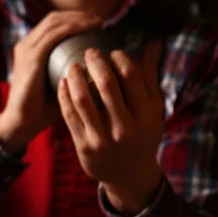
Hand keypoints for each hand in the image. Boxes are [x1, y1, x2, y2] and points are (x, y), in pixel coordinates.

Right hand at [0, 11, 101, 152]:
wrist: (22, 122)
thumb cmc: (44, 109)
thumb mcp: (62, 85)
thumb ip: (76, 74)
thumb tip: (104, 67)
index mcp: (31, 49)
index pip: (54, 24)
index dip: (75, 19)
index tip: (97, 23)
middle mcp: (26, 45)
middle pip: (54, 18)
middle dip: (79, 14)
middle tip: (100, 19)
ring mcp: (27, 49)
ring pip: (54, 22)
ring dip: (78, 18)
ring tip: (97, 22)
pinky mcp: (31, 57)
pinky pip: (53, 35)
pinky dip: (71, 28)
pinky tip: (87, 29)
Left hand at [57, 43, 163, 214]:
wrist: (128, 175)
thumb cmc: (142, 135)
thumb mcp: (153, 110)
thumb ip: (150, 77)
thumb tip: (154, 42)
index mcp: (146, 117)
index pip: (131, 77)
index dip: (119, 59)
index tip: (112, 52)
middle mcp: (125, 129)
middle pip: (106, 85)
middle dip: (95, 62)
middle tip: (89, 52)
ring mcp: (102, 139)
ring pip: (83, 99)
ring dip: (75, 77)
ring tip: (73, 65)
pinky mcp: (83, 145)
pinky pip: (69, 115)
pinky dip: (64, 95)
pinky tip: (63, 82)